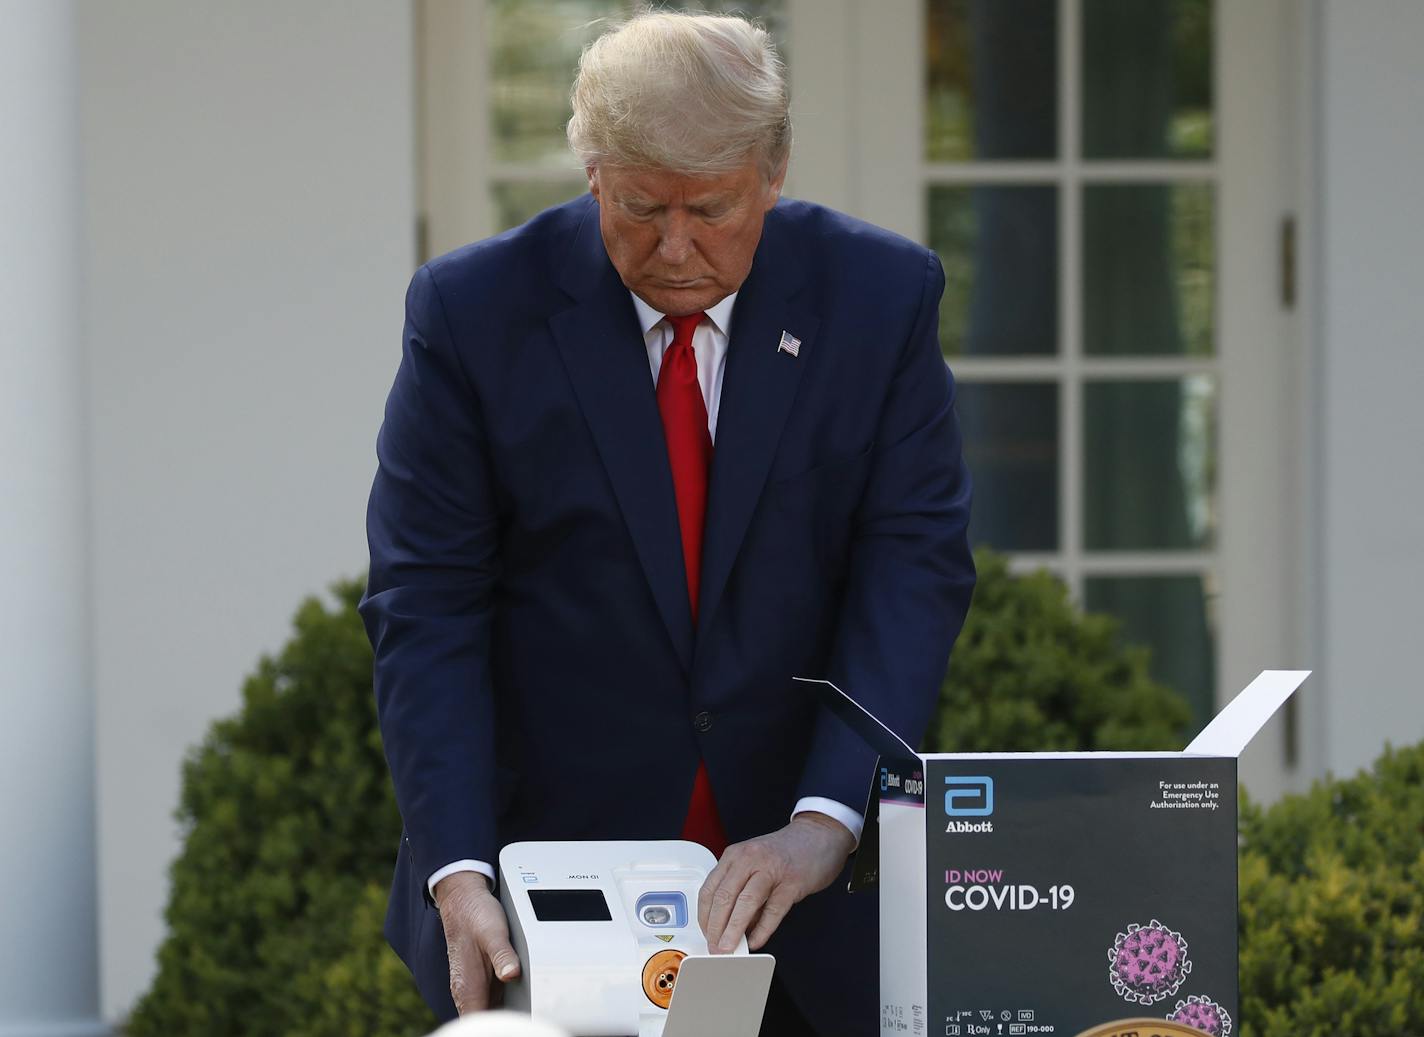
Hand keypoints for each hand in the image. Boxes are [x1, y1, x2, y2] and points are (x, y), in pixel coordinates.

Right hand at [433, 871, 521, 1014]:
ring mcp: (472, 988)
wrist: (463, 900)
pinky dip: (501, 1009)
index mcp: (468, 988)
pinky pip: (489, 1004)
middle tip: (527, 1021)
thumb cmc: (476, 916)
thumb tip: (512, 975)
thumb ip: (503, 955)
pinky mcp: (479, 982)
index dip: (497, 1028)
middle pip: (483, 1023)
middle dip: (502, 1025)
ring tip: (525, 1016)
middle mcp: (467, 993)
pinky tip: (518, 1006)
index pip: (479, 1025)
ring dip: (502, 1018)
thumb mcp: (494, 933)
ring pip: (487, 1015)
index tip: (517, 1025)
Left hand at [697, 812, 855, 953]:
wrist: (818, 836)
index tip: (706, 934)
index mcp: (735, 856)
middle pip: (724, 897)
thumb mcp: (753, 864)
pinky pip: (773, 910)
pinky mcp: (792, 882)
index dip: (704, 917)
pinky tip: (756, 941)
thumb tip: (728, 926)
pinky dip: (762, 930)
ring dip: (733, 930)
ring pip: (745, 903)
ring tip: (729, 948)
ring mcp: (772, 869)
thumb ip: (740, 891)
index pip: (710, 889)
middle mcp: (750, 859)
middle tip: (715, 947)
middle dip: (716, 928)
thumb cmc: (784, 853)